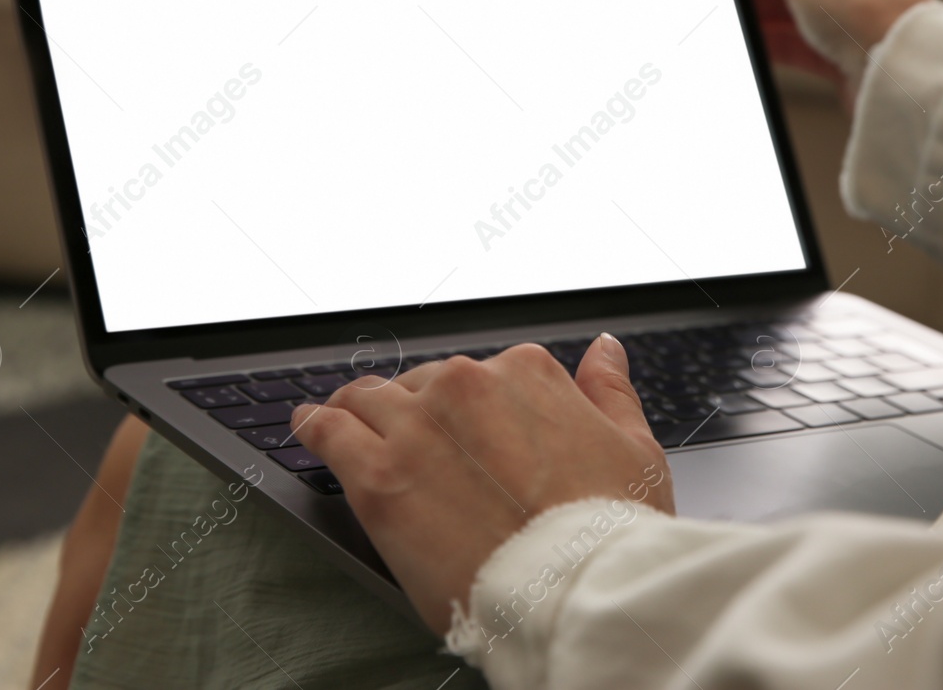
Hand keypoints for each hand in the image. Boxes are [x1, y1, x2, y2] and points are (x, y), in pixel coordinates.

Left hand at [292, 335, 674, 632]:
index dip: (468, 406)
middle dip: (416, 412)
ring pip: (367, 399)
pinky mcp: (378, 475)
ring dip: (354, 407)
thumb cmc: (610, 529)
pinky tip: (309, 425)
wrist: (575, 591)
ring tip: (338, 415)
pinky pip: (329, 431)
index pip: (480, 375)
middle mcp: (467, 385)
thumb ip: (609, 391)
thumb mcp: (633, 448)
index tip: (461, 427)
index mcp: (526, 373)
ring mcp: (417, 427)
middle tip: (413, 445)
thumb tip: (604, 351)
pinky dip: (314, 424)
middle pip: (421, 386)